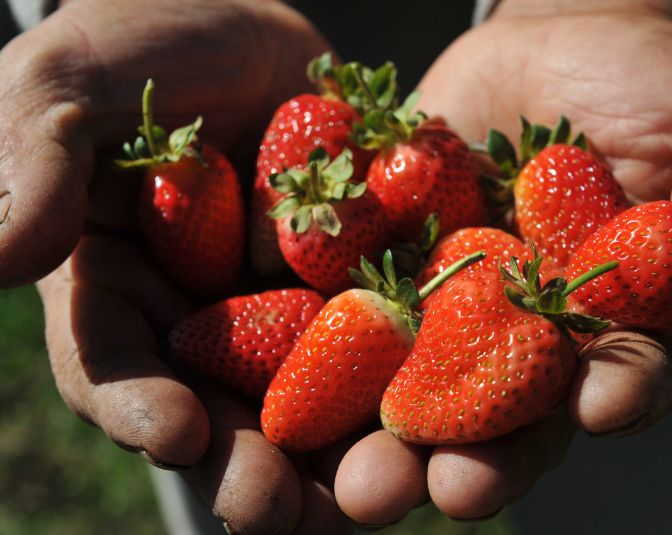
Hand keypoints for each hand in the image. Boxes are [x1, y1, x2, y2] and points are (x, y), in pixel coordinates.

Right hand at [8, 0, 351, 531]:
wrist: (249, 22)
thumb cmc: (147, 40)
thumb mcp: (74, 79)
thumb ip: (34, 155)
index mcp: (117, 288)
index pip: (114, 365)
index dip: (139, 409)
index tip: (178, 436)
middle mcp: (199, 317)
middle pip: (216, 409)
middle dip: (246, 466)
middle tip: (278, 511)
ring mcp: (282, 308)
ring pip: (305, 400)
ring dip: (333, 456)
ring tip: (368, 495)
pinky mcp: (354, 284)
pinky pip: (383, 340)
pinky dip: (404, 381)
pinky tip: (436, 422)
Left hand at [332, 0, 671, 523]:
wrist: (560, 40)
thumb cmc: (651, 87)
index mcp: (612, 319)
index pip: (621, 375)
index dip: (617, 396)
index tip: (599, 413)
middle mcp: (531, 328)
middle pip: (508, 410)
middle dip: (481, 456)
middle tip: (448, 495)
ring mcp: (456, 300)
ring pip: (421, 384)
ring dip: (392, 437)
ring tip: (361, 481)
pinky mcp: (394, 262)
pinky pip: (356, 303)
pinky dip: (324, 343)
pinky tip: (296, 377)